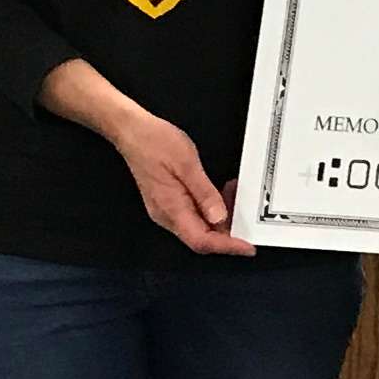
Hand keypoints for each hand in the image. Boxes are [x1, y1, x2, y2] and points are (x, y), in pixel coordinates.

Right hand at [108, 102, 251, 256]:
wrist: (131, 131)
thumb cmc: (155, 143)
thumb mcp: (187, 164)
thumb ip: (204, 193)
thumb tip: (219, 217)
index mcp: (171, 209)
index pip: (202, 241)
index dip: (227, 246)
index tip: (247, 247)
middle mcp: (166, 215)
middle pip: (201, 237)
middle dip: (227, 231)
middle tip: (247, 217)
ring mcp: (166, 209)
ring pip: (199, 226)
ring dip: (220, 217)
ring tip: (235, 196)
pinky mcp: (168, 201)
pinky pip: (193, 214)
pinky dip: (210, 207)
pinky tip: (220, 192)